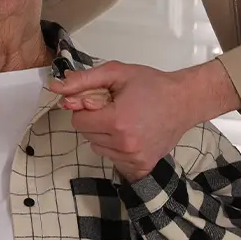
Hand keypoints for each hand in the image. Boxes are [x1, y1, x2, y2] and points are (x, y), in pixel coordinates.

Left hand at [50, 60, 240, 180]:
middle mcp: (124, 144)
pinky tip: (132, 134)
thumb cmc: (152, 84)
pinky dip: (116, 147)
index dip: (87, 108)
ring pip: (98, 147)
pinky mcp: (141, 166)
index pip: (78, 121)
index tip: (103, 100)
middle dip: (95, 120)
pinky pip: (113, 159)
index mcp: (116, 120)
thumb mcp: (117, 73)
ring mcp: (134, 158)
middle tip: (117, 108)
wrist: (184, 101)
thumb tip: (56, 88)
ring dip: (104, 135)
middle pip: (87, 135)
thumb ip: (84, 80)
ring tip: (127, 120)